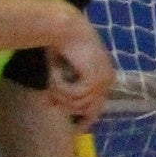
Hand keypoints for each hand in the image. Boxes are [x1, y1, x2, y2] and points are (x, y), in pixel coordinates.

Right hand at [41, 9, 114, 126]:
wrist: (64, 26)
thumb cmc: (61, 44)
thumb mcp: (65, 70)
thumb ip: (67, 87)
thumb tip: (56, 106)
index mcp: (105, 77)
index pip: (98, 107)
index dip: (85, 119)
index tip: (73, 130)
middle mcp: (108, 80)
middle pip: (88, 109)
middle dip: (66, 107)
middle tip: (48, 101)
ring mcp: (103, 79)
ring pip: (78, 104)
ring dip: (59, 93)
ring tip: (50, 79)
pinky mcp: (95, 78)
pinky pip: (74, 95)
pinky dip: (60, 86)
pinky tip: (54, 73)